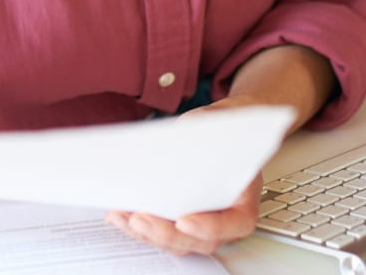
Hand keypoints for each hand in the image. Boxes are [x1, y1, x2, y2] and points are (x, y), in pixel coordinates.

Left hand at [104, 96, 265, 254]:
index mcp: (246, 194)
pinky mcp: (182, 222)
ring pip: (178, 242)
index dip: (210, 227)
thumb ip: (204, 133)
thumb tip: (174, 141)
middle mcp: (227, 217)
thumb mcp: (219, 122)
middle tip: (140, 220)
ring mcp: (204, 225)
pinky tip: (120, 214)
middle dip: (166, 233)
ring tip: (121, 216)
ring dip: (147, 233)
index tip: (184, 220)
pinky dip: (140, 226)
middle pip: (200, 240)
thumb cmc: (227, 128)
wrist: (228, 130)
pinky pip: (163, 233)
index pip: (237, 223)